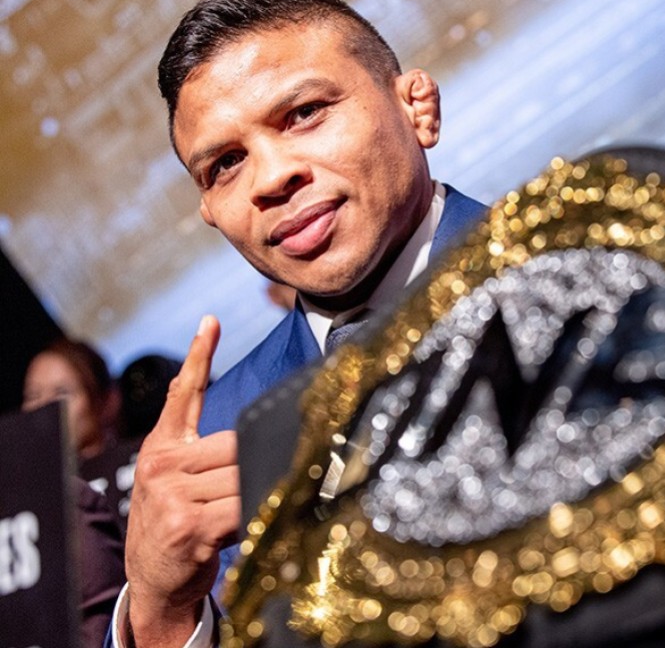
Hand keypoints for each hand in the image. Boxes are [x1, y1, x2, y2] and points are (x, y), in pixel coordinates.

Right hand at [124, 316, 240, 645]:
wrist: (153, 581)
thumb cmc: (176, 526)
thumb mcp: (176, 482)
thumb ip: (203, 452)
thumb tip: (251, 432)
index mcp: (162, 448)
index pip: (183, 395)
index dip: (199, 356)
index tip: (211, 321)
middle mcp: (162, 465)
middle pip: (236, 443)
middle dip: (257, 461)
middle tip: (274, 475)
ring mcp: (173, 495)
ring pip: (244, 474)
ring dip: (261, 491)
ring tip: (257, 507)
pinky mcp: (190, 525)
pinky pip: (244, 506)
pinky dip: (260, 512)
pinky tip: (257, 522)